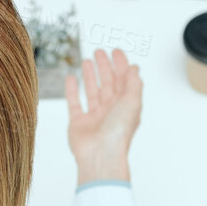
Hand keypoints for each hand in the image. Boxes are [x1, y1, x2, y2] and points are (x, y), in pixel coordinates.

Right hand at [63, 48, 142, 184]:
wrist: (100, 154)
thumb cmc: (118, 132)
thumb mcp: (132, 103)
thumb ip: (133, 84)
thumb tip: (135, 68)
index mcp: (126, 106)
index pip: (124, 81)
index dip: (121, 65)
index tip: (116, 51)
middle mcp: (111, 110)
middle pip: (108, 83)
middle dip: (105, 67)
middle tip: (100, 52)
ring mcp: (95, 116)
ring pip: (92, 91)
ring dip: (90, 75)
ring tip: (87, 60)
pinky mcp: (79, 122)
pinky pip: (75, 103)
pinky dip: (72, 90)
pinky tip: (71, 78)